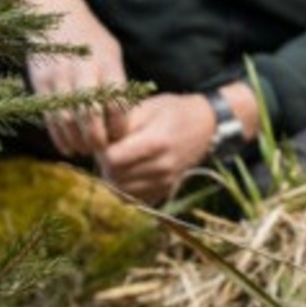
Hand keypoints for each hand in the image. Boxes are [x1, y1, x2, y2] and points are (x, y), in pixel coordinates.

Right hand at [23, 0, 129, 157]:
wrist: (54, 14)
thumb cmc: (89, 39)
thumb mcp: (110, 52)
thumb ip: (117, 82)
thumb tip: (125, 119)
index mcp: (106, 62)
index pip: (117, 102)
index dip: (120, 126)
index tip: (121, 136)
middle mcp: (83, 69)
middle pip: (91, 115)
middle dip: (97, 139)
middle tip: (102, 150)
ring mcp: (59, 76)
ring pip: (67, 120)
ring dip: (77, 142)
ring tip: (84, 150)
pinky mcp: (40, 83)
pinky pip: (49, 117)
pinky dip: (58, 137)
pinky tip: (67, 146)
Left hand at [96, 92, 217, 203]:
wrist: (205, 125)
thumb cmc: (174, 111)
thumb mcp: (149, 107)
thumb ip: (123, 124)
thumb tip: (100, 140)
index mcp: (156, 143)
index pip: (112, 160)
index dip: (102, 150)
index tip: (105, 141)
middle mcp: (162, 167)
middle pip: (114, 177)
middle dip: (105, 165)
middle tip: (110, 150)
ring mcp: (165, 182)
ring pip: (122, 191)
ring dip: (114, 178)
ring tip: (119, 161)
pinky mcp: (166, 191)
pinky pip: (135, 199)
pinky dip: (126, 188)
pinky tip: (129, 172)